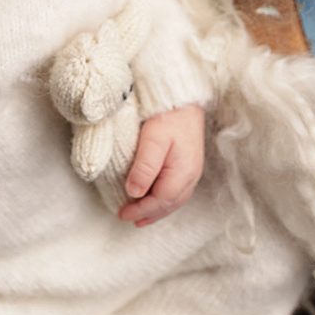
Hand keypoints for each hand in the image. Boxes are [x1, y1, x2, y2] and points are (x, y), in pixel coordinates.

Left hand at [119, 104, 205, 226]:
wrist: (184, 96)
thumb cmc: (168, 115)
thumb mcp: (153, 139)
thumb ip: (145, 167)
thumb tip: (134, 193)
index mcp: (183, 171)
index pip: (160, 200)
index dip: (141, 210)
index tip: (122, 214)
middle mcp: (192, 175)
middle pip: (169, 203)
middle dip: (148, 214)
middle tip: (127, 218)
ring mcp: (193, 169)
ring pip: (175, 199)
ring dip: (157, 210)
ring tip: (140, 217)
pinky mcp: (189, 163)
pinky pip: (177, 190)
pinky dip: (165, 200)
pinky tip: (155, 199)